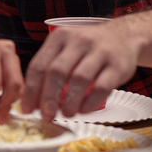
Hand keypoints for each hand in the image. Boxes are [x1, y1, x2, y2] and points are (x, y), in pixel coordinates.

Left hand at [0, 20, 23, 119]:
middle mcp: (5, 49)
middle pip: (12, 82)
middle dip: (6, 103)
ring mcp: (13, 54)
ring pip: (18, 83)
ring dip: (10, 101)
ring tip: (0, 115)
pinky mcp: (16, 62)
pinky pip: (18, 82)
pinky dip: (12, 96)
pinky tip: (3, 106)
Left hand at [21, 23, 136, 120]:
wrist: (124, 36)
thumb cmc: (87, 49)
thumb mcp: (65, 48)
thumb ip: (49, 68)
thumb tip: (32, 99)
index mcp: (59, 38)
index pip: (39, 65)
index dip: (31, 89)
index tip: (27, 108)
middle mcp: (79, 41)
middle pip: (57, 72)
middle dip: (48, 98)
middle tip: (46, 115)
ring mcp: (100, 51)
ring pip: (79, 79)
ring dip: (69, 101)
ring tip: (65, 114)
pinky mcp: (118, 65)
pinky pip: (102, 86)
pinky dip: (90, 102)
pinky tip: (83, 110)